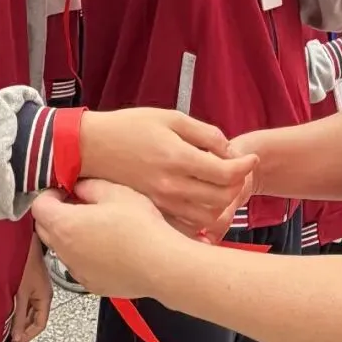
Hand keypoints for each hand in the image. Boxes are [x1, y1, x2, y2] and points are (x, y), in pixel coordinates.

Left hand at [11, 232, 52, 341]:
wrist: (23, 242)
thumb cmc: (25, 263)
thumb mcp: (21, 294)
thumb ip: (19, 316)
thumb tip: (17, 335)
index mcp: (45, 298)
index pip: (40, 324)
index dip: (28, 336)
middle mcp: (43, 294)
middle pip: (35, 318)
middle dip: (23, 328)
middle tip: (10, 335)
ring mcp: (37, 287)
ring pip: (30, 309)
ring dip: (20, 317)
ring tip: (7, 322)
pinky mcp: (30, 280)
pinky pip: (26, 300)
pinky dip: (18, 306)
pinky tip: (8, 307)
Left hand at [32, 181, 191, 298]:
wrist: (162, 265)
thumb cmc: (140, 228)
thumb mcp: (115, 192)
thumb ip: (89, 186)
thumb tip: (79, 187)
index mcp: (65, 225)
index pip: (38, 206)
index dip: (50, 194)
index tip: (66, 191)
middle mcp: (64, 251)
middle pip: (45, 229)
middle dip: (56, 214)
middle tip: (79, 205)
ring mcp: (77, 271)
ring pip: (62, 248)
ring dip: (71, 236)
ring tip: (98, 226)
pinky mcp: (92, 284)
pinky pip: (79, 265)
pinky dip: (86, 255)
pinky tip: (109, 247)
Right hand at [79, 109, 257, 234]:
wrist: (91, 148)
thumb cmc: (128, 128)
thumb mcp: (170, 117)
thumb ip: (205, 133)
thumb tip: (229, 150)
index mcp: (178, 159)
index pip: (227, 173)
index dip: (245, 166)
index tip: (250, 159)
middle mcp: (172, 186)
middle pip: (223, 198)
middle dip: (238, 185)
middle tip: (238, 172)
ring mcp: (163, 203)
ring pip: (208, 217)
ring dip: (223, 204)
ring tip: (221, 187)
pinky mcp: (155, 211)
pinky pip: (188, 224)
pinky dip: (202, 217)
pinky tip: (202, 201)